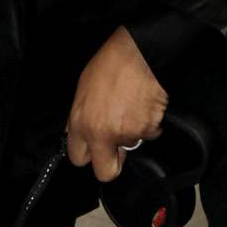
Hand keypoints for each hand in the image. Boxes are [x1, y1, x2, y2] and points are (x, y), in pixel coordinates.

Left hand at [66, 27, 166, 182]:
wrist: (139, 54)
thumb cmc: (111, 64)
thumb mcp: (83, 89)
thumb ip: (80, 117)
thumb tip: (78, 132)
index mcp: (82, 123)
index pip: (78, 158)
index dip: (88, 155)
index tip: (94, 150)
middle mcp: (102, 133)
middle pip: (106, 172)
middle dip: (111, 162)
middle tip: (115, 147)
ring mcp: (126, 134)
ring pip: (130, 148)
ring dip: (131, 134)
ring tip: (131, 108)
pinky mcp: (148, 130)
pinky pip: (149, 135)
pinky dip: (148, 124)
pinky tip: (143, 105)